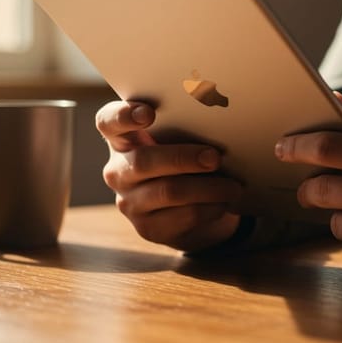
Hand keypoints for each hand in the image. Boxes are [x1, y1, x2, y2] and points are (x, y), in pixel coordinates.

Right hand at [95, 101, 243, 251]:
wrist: (192, 207)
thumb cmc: (184, 160)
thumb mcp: (179, 141)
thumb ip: (185, 127)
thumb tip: (217, 122)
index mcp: (122, 139)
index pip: (108, 123)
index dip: (123, 116)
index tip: (149, 114)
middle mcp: (119, 171)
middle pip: (144, 161)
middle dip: (183, 158)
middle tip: (214, 157)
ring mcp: (130, 203)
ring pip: (168, 191)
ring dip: (207, 187)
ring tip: (233, 186)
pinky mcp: (148, 228)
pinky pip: (183, 216)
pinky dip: (210, 207)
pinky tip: (225, 202)